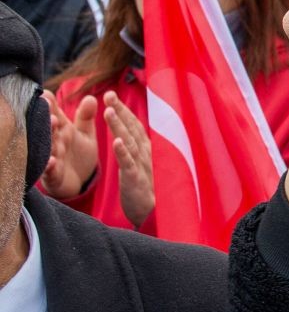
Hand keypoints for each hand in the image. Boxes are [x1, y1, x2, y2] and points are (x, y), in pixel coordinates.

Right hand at [38, 93, 97, 198]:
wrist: (80, 181)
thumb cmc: (79, 153)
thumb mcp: (85, 134)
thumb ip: (86, 117)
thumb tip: (91, 97)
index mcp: (63, 130)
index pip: (55, 114)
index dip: (50, 106)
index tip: (47, 94)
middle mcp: (54, 142)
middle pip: (50, 130)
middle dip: (48, 121)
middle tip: (51, 111)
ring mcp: (52, 158)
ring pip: (48, 148)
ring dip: (49, 139)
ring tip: (52, 126)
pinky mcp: (54, 176)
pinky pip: (51, 172)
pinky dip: (50, 166)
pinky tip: (52, 161)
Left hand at [104, 92, 153, 228]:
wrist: (156, 217)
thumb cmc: (148, 194)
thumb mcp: (142, 169)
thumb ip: (137, 152)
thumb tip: (130, 136)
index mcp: (145, 151)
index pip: (134, 127)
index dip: (124, 111)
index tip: (111, 96)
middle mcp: (145, 155)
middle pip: (132, 129)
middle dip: (120, 111)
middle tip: (108, 94)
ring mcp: (142, 166)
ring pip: (129, 142)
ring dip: (119, 125)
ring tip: (109, 111)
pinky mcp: (136, 180)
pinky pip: (129, 164)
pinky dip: (123, 152)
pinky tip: (116, 141)